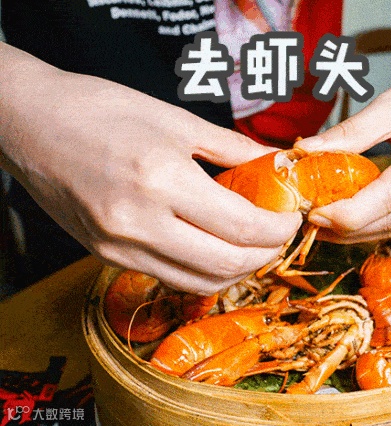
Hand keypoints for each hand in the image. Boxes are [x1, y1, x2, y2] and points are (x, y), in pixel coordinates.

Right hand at [0, 48, 301, 293]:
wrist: (29, 123)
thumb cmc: (100, 109)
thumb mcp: (176, 120)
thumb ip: (233, 148)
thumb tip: (274, 163)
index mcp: (162, 179)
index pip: (242, 227)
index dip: (278, 229)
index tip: (291, 218)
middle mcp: (139, 222)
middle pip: (226, 264)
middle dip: (265, 254)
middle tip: (278, 233)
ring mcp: (118, 246)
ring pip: (198, 281)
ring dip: (237, 270)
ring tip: (252, 245)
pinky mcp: (105, 256)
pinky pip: (168, 276)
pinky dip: (202, 270)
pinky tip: (214, 248)